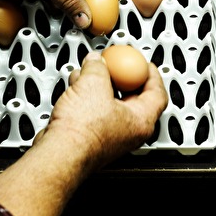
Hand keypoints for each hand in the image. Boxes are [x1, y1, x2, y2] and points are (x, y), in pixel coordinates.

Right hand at [35, 51, 166, 171]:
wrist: (59, 154)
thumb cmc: (83, 131)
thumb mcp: (94, 84)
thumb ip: (98, 67)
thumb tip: (97, 61)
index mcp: (141, 121)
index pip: (157, 94)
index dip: (153, 75)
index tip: (146, 65)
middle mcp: (128, 132)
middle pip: (132, 97)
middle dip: (120, 77)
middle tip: (115, 65)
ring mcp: (110, 136)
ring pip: (109, 103)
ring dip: (98, 85)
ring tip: (87, 73)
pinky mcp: (91, 138)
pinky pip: (93, 112)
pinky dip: (86, 98)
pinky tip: (76, 89)